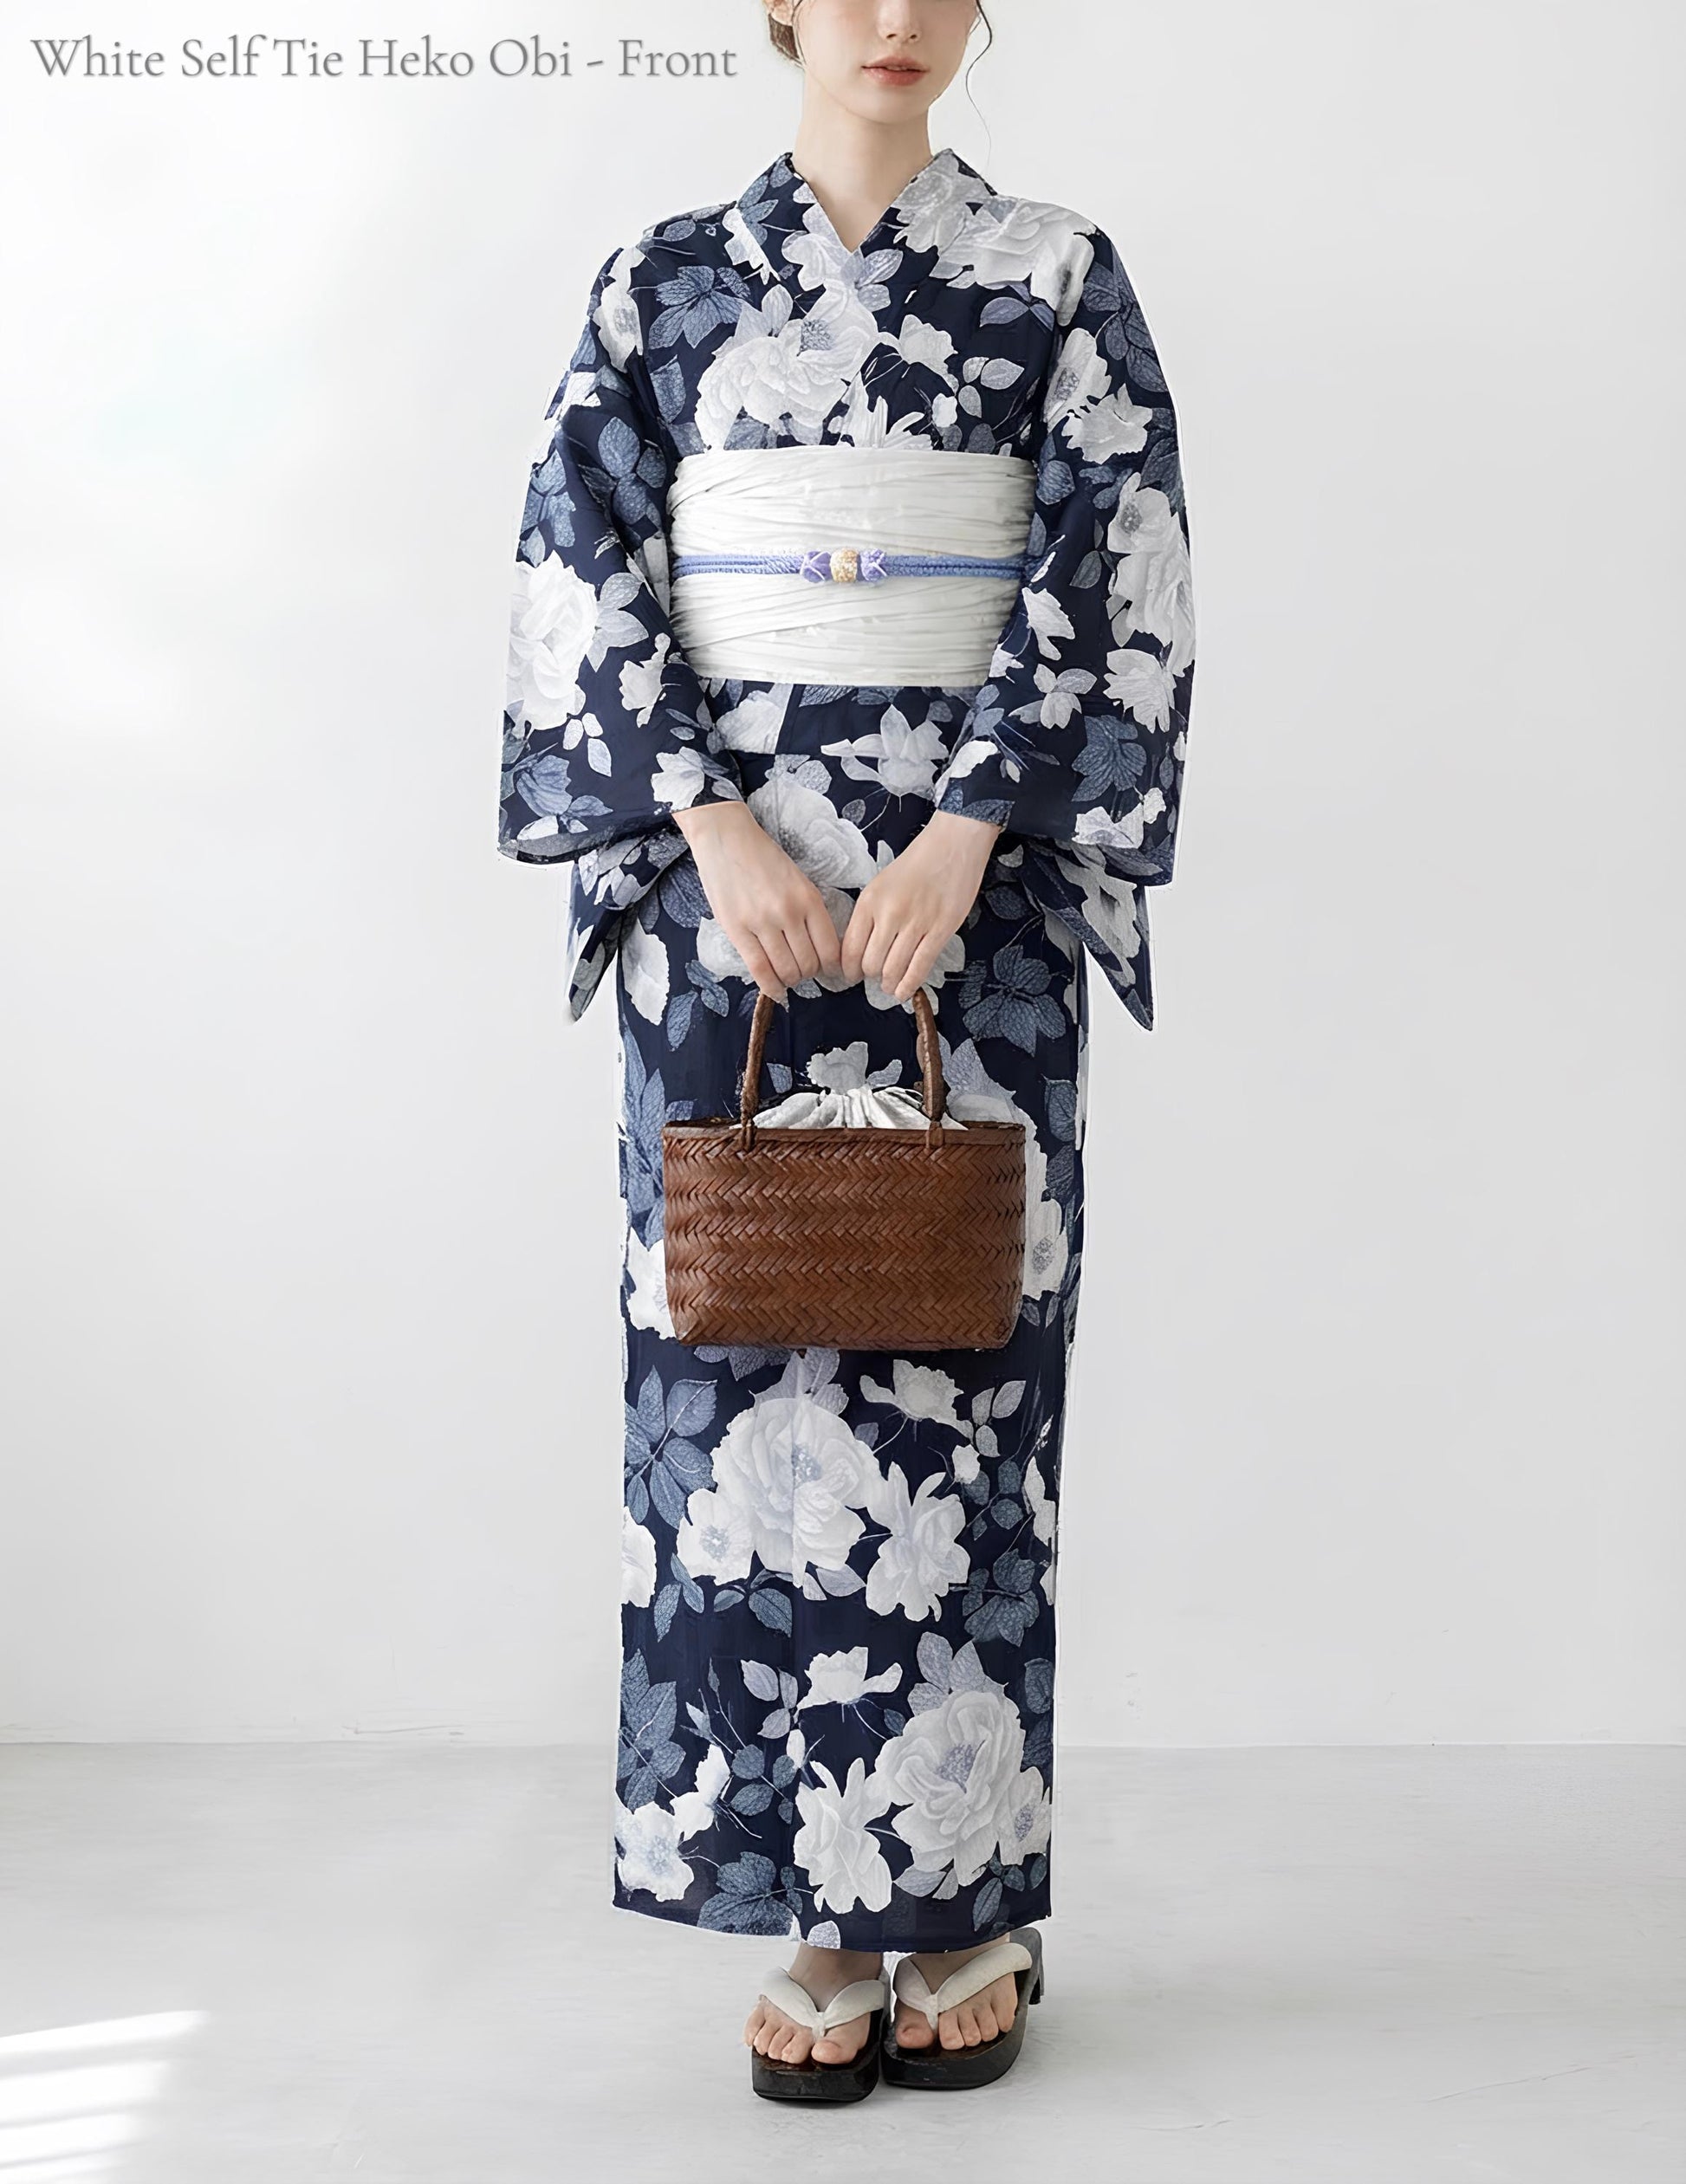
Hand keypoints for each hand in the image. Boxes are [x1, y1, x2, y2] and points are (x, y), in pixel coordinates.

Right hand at [672, 800, 843, 1000]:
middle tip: (802, 971)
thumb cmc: (763, 858)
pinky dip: (770, 986)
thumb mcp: (798, 880)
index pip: (830, 949)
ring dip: (790, 980)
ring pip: (786, 970)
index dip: (831, 967)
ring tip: (786, 975)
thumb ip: (808, 911)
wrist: (726, 837)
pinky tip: (775, 990)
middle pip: (809, 964)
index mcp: (809, 899)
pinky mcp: (737, 930)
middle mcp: (789, 912)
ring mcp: (762, 922)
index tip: (826, 969)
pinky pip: (759, 970)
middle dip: (808, 974)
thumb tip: (819, 949)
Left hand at [841, 810, 1002, 1003]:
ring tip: (889, 985)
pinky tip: (904, 992)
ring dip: (889, 983)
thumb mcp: (880, 885)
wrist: (952, 845)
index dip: (848, 969)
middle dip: (870, 976)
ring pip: (893, 969)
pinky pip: (920, 967)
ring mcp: (916, 924)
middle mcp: (889, 914)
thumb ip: (869, 916)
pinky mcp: (940, 931)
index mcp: (869, 901)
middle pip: (870, 963)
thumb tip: (860, 950)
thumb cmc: (917, 864)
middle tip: (875, 977)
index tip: (851, 975)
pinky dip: (909, 985)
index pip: (850, 948)